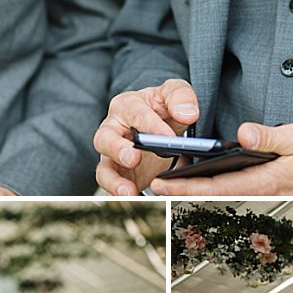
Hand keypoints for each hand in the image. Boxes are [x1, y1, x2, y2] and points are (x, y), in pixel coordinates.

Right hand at [93, 80, 200, 195]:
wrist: (157, 124)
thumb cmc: (161, 107)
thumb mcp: (173, 93)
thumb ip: (181, 97)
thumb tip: (188, 113)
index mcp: (127, 105)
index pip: (137, 113)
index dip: (152, 126)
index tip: (168, 138)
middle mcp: (113, 128)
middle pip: (105, 137)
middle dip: (118, 148)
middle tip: (134, 157)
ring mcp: (111, 153)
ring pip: (104, 167)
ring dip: (114, 180)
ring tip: (128, 191)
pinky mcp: (115, 172)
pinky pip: (111, 184)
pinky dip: (118, 193)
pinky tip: (132, 199)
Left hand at [150, 122, 292, 195]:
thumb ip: (269, 136)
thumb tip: (242, 134)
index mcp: (264, 180)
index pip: (216, 185)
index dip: (186, 186)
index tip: (163, 183)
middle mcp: (260, 193)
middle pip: (212, 195)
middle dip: (181, 191)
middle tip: (154, 185)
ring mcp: (262, 196)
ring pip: (221, 196)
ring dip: (194, 191)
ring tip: (169, 182)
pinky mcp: (266, 193)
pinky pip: (233, 193)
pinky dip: (212, 188)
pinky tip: (198, 180)